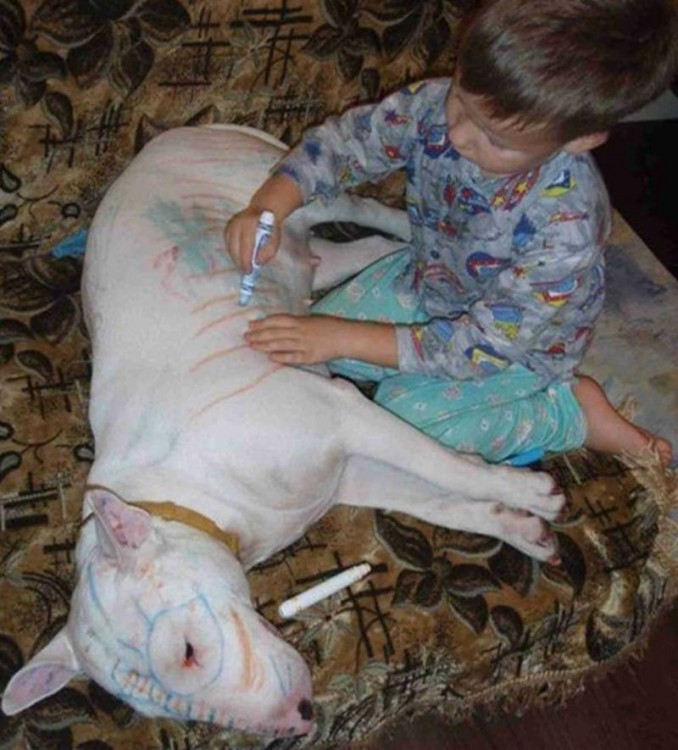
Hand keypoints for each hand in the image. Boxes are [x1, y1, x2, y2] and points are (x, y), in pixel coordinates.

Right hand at [225, 207, 280, 272]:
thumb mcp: (275, 239)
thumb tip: (258, 263)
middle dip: (239, 261)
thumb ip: (268, 252)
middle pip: (234, 247)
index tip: (248, 271)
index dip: (246, 260)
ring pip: (229, 246)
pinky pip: (228, 243)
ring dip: (235, 257)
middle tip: (245, 271)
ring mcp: (231, 224)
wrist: (264, 209)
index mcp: (250, 223)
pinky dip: (233, 251)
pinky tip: (239, 256)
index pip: (245, 245)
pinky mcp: (228, 227)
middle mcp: (238, 222)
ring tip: (243, 265)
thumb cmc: (271, 227)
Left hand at [245, 315, 398, 367]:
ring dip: (265, 345)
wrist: (345, 337)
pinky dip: (281, 357)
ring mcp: (304, 344)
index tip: (250, 325)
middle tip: (245, 337)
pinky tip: (270, 357)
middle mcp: (300, 332)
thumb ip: (295, 321)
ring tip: (253, 346)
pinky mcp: (309, 356)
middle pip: (275, 332)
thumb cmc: (328, 326)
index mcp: (300, 320)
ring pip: (280, 344)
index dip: (262, 322)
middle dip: (258, 335)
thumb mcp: (311, 319)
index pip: (276, 320)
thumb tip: (278, 322)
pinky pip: (293, 357)